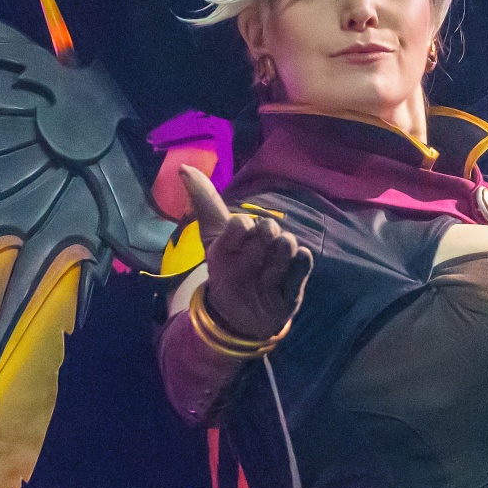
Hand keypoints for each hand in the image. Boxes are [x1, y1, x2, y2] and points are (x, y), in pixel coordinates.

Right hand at [180, 167, 311, 344]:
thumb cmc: (231, 265)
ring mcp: (265, 286)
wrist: (240, 319)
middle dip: (269, 231)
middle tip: (264, 243)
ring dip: (286, 245)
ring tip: (278, 255)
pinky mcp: (288, 299)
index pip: (238, 224)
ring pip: (287, 245)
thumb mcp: (215, 235)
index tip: (242, 232)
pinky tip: (294, 263)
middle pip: (267, 230)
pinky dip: (302, 260)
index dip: (244, 224)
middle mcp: (242, 269)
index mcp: (221, 253)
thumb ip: (204, 201)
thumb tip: (184, 167)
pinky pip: (303, 265)